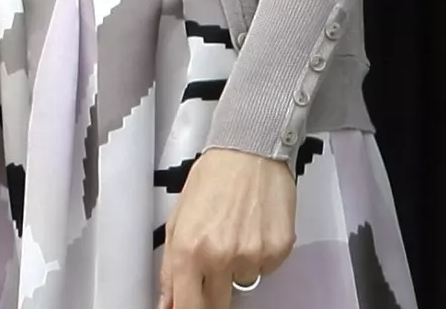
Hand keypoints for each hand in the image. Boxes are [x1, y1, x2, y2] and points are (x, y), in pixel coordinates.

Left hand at [160, 148, 295, 307]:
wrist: (249, 152)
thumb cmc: (212, 178)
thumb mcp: (178, 218)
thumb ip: (171, 264)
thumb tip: (168, 300)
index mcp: (188, 248)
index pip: (186, 305)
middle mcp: (219, 257)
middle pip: (216, 305)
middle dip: (211, 295)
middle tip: (212, 266)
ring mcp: (251, 258)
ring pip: (242, 284)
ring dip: (236, 268)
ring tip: (234, 232)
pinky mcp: (277, 254)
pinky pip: (264, 270)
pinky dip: (258, 257)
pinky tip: (252, 228)